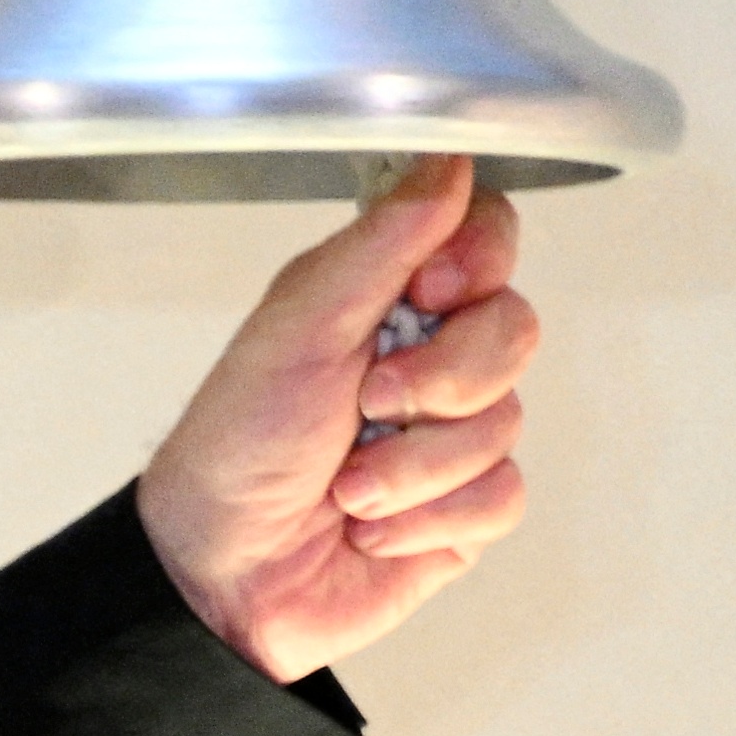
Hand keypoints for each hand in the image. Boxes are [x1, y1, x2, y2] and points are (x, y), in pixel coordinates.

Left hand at [135, 155, 540, 683]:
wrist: (221, 576)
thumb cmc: (238, 446)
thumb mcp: (300, 326)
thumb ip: (380, 242)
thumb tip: (447, 159)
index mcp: (386, 295)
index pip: (485, 237)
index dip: (477, 261)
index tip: (426, 292)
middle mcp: (429, 356)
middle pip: (514, 329)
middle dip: (441, 380)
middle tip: (370, 402)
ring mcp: (452, 435)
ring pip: (508, 423)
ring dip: (414, 466)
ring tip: (348, 488)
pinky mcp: (464, 510)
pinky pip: (502, 497)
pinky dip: (428, 518)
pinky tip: (373, 528)